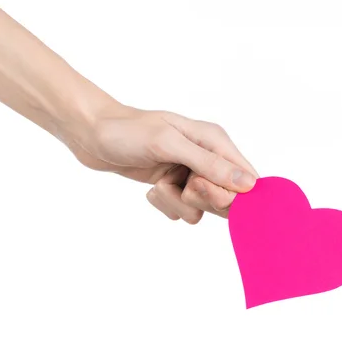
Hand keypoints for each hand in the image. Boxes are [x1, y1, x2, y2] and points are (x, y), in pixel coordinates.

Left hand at [66, 105, 258, 222]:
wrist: (92, 133)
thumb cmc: (127, 131)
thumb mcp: (168, 144)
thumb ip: (209, 164)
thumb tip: (249, 185)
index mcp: (214, 140)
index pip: (246, 177)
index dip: (231, 193)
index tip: (199, 187)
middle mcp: (206, 157)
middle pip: (226, 198)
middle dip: (200, 198)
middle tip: (178, 182)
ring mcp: (188, 174)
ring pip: (201, 209)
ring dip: (176, 201)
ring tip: (159, 182)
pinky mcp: (172, 187)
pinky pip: (181, 211)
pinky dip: (164, 203)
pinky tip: (151, 187)